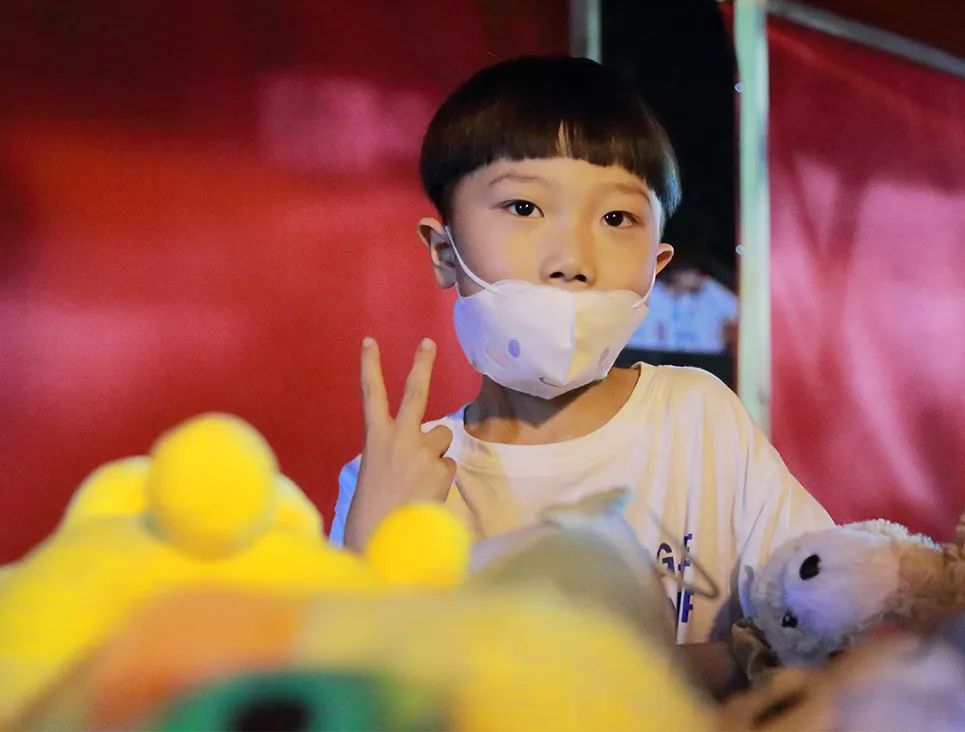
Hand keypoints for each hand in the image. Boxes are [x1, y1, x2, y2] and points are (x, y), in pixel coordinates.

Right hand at [343, 337, 456, 549]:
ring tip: (419, 481)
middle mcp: (399, 438)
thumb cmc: (371, 514)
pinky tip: (427, 495)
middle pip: (415, 392)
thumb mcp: (374, 474)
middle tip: (428, 343)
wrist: (381, 542)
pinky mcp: (441, 470)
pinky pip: (448, 467)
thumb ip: (395, 454)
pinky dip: (441, 479)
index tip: (370, 342)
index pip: (371, 395)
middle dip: (421, 365)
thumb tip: (423, 452)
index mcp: (374, 439)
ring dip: (436, 453)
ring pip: (441, 439)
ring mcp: (422, 452)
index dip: (370, 367)